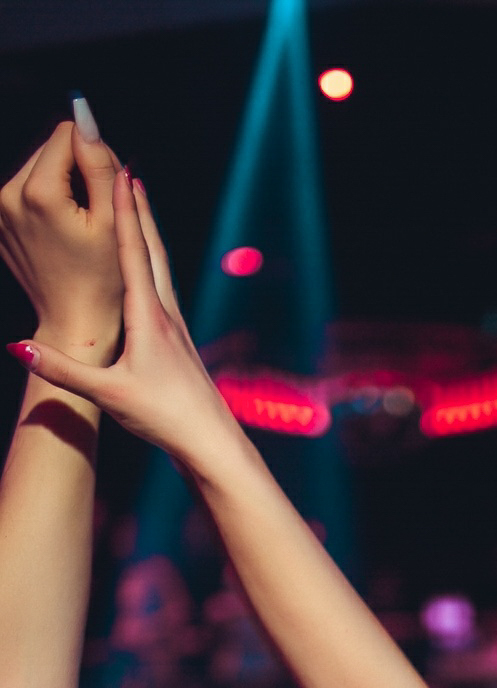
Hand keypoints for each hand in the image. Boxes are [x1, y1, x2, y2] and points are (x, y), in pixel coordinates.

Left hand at [0, 117, 123, 362]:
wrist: (74, 323)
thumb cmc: (102, 280)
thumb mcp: (113, 220)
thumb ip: (98, 161)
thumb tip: (83, 115)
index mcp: (38, 193)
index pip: (67, 134)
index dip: (94, 156)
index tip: (106, 192)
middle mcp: (8, 196)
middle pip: (49, 150)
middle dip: (75, 172)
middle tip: (95, 216)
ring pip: (37, 169)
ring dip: (62, 187)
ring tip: (79, 228)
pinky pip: (26, 194)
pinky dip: (47, 205)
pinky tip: (62, 234)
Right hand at [8, 169, 239, 466]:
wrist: (211, 442)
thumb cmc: (164, 417)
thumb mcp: (107, 394)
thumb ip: (62, 369)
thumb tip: (18, 346)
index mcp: (148, 316)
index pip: (132, 252)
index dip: (124, 210)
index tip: (118, 171)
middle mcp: (167, 314)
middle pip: (152, 249)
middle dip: (138, 209)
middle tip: (126, 170)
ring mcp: (178, 327)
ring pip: (162, 267)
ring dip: (149, 232)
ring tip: (139, 206)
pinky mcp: (181, 342)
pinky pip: (164, 289)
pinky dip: (154, 264)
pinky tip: (151, 267)